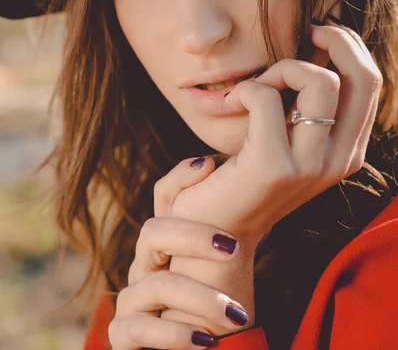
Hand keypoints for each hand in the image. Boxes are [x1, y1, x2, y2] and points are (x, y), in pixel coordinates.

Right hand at [108, 158, 251, 349]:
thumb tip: (250, 185)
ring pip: (155, 283)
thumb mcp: (225, 266)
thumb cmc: (215, 308)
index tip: (211, 167)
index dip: (180, 178)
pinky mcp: (124, 334)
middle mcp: (145, 265)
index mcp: (167, 243)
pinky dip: (174, 334)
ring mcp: (132, 299)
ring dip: (199, 298)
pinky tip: (205, 341)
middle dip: (193, 236)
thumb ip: (230, 229)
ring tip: (235, 315)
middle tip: (234, 248)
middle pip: (153, 231)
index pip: (164, 197)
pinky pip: (139, 328)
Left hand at [169, 20, 382, 248]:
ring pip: (319, 80)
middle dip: (335, 38)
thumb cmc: (246, 175)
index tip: (318, 32)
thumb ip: (308, 102)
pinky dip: (245, 88)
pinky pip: (264, 97)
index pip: (371, 83)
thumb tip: (315, 46)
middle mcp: (340, 160)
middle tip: (305, 32)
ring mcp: (311, 165)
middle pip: (362, 76)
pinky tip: (231, 102)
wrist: (214, 229)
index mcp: (348, 151)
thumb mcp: (289, 137)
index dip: (350, 46)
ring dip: (282, 68)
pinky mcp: (273, 165)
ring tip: (256, 87)